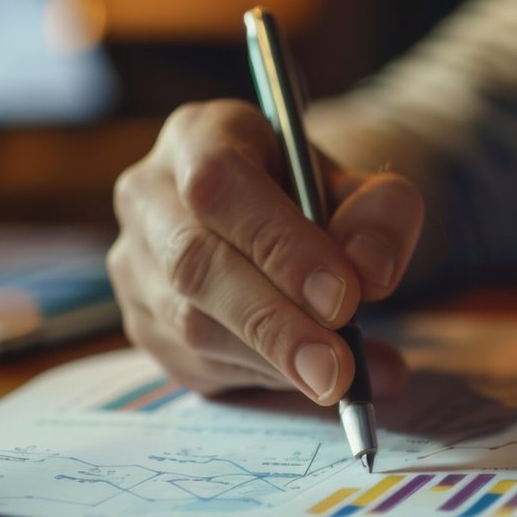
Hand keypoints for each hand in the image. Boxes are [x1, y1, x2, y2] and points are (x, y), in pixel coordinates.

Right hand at [109, 99, 423, 402]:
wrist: (281, 221)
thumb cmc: (317, 199)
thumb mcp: (363, 189)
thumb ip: (382, 216)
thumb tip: (372, 271)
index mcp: (198, 137)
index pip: (220, 185)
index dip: (280, 245)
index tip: (343, 297)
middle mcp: (149, 196)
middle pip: (195, 264)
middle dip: (275, 324)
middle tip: (338, 370)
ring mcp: (135, 264)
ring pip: (192, 325)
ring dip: (274, 361)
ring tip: (344, 378)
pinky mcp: (144, 323)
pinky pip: (196, 365)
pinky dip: (262, 379)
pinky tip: (308, 377)